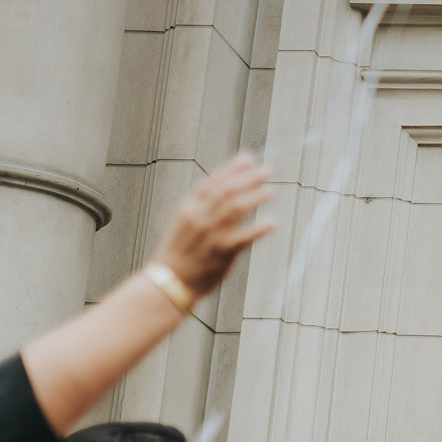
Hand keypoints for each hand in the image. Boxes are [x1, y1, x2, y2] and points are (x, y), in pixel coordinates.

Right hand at [153, 153, 274, 297]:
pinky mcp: (222, 253)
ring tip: (271, 191)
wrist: (169, 282)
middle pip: (226, 191)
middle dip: (248, 178)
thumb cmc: (180, 252)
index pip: (212, 182)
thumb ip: (202, 206)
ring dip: (256, 197)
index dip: (231, 169)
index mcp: (188, 208)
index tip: (248, 159)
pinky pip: (244, 237)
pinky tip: (273, 222)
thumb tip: (224, 187)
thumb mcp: (185, 222)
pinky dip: (259, 228)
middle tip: (267, 171)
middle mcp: (199, 218)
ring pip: (236, 208)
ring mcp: (210, 235)